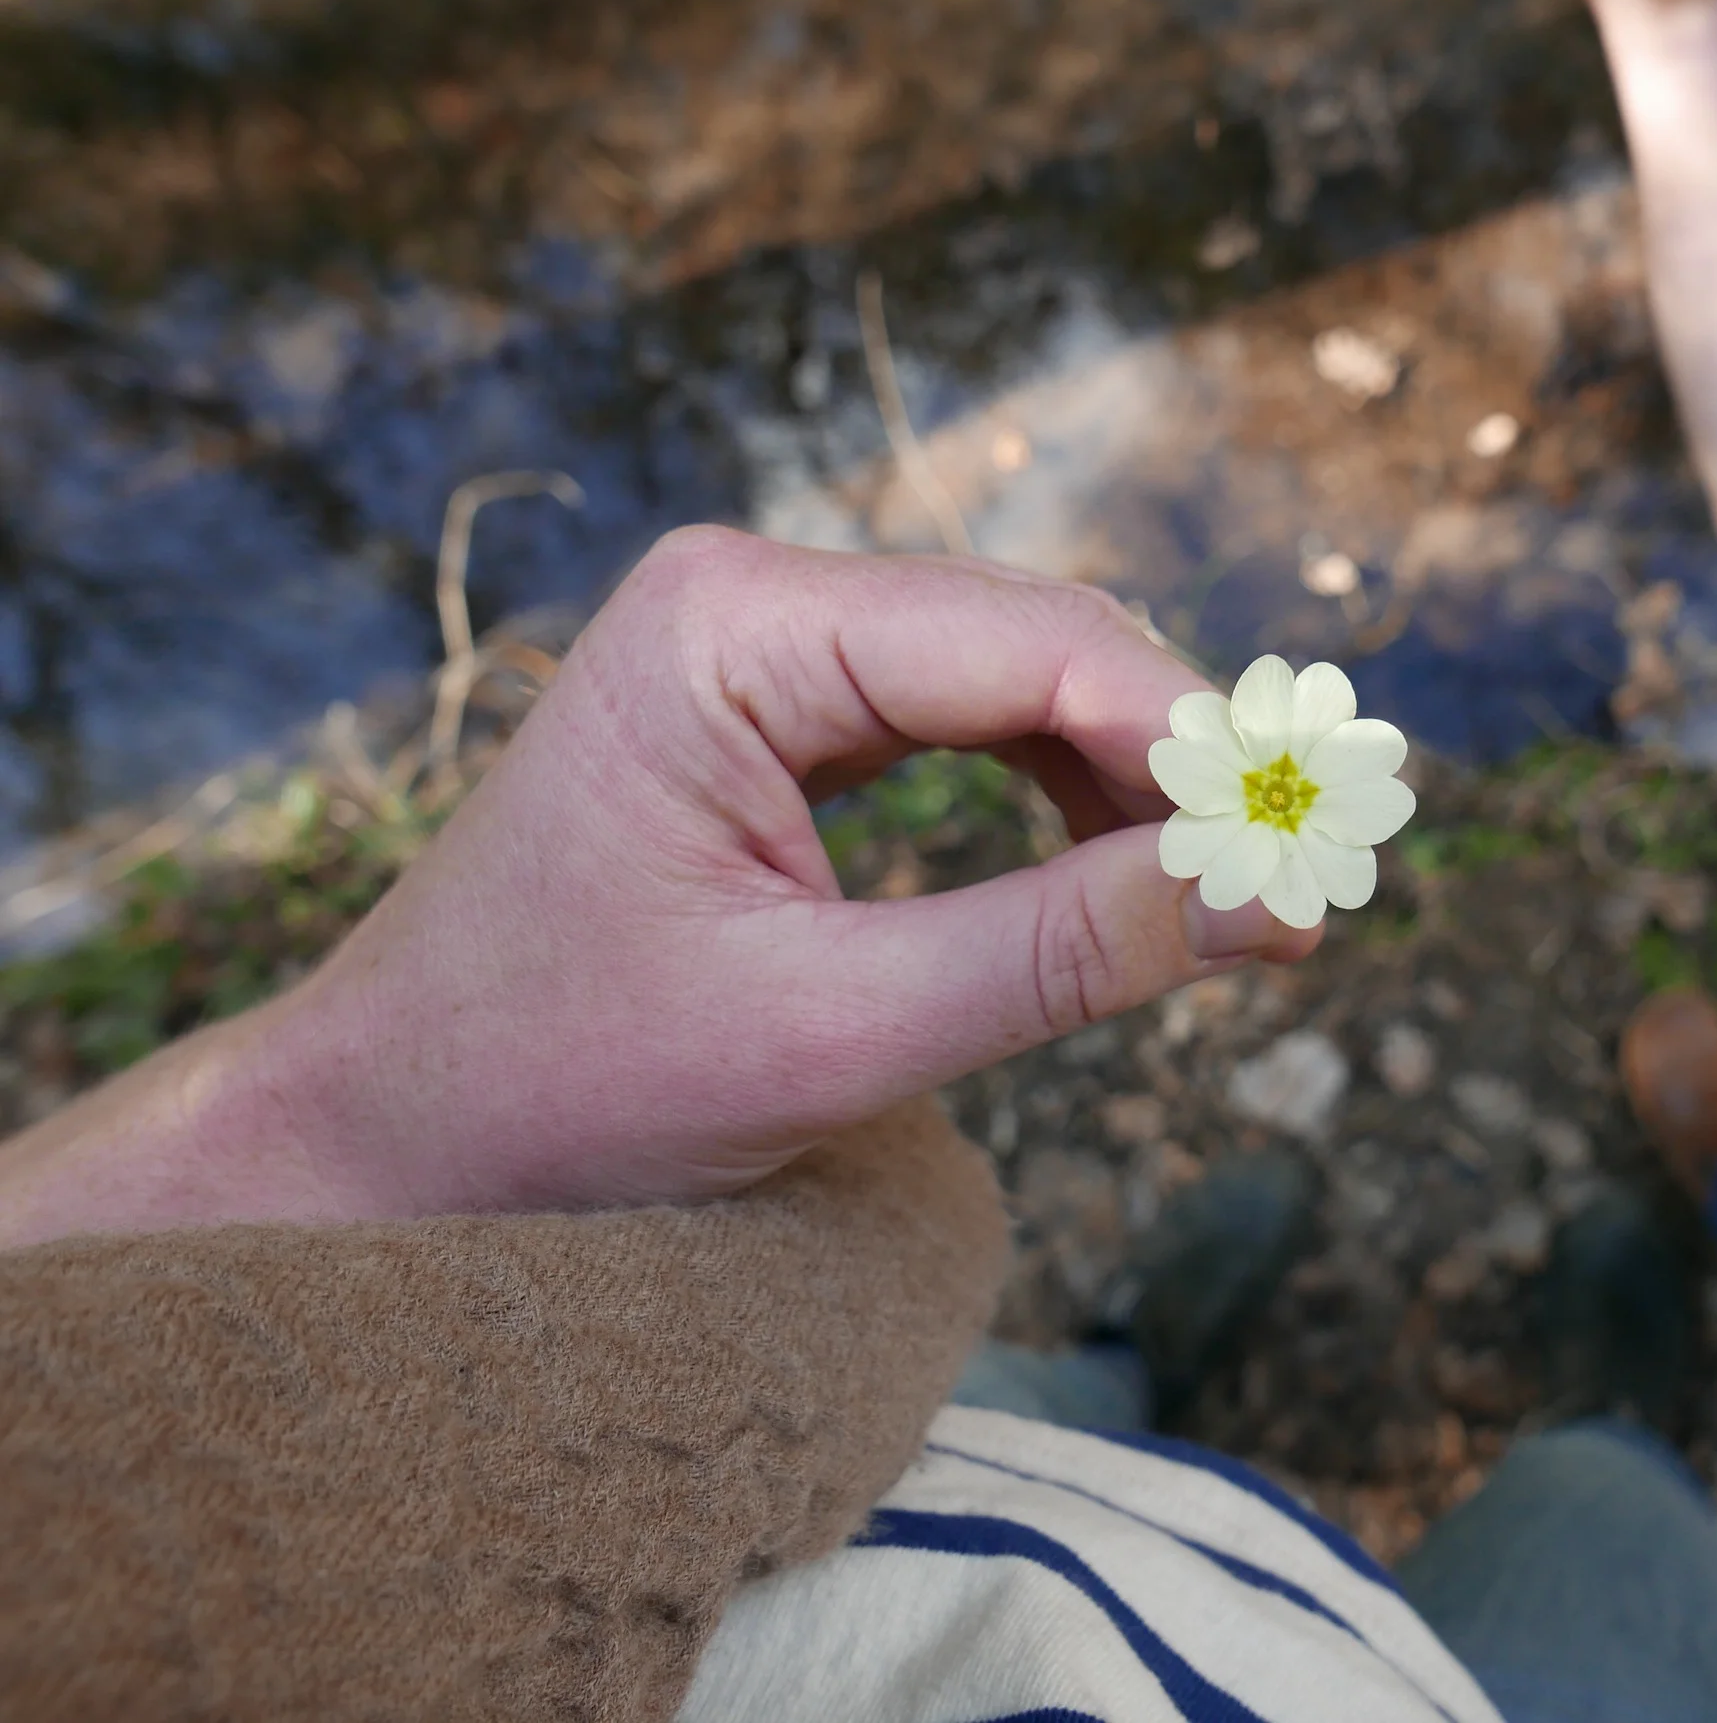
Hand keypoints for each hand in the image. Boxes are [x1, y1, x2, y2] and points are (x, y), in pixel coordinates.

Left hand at [0, 532, 1317, 1239]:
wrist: (383, 1139)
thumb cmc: (555, 1092)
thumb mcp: (831, 1035)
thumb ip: (1063, 955)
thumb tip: (1277, 898)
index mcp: (733, 624)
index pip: (1036, 643)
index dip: (1198, 749)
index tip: (1313, 862)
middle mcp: (752, 596)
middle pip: (1047, 642)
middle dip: (1184, 766)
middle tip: (1305, 894)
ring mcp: (763, 647)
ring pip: (1026, 681)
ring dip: (1139, 789)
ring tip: (1235, 906)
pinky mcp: (780, 715)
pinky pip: (971, 730)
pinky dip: (1068, 804)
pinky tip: (1132, 882)